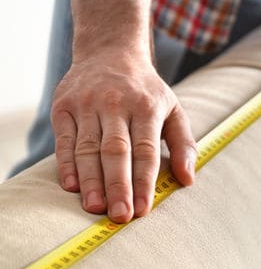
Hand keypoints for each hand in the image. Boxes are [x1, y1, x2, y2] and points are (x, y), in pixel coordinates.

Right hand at [51, 54, 196, 222]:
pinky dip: (67, 164)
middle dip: (118, 186)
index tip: (143, 209)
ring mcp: (87, 104)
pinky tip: (72, 187)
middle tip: (119, 216)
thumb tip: (188, 179)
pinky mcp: (64, 106)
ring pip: (88, 148)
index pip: (146, 150)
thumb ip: (183, 144)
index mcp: (146, 106)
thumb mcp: (173, 109)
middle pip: (116, 151)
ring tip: (95, 207)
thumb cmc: (146, 90)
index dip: (144, 181)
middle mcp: (115, 103)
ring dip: (90, 180)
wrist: (110, 52)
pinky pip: (64, 140)